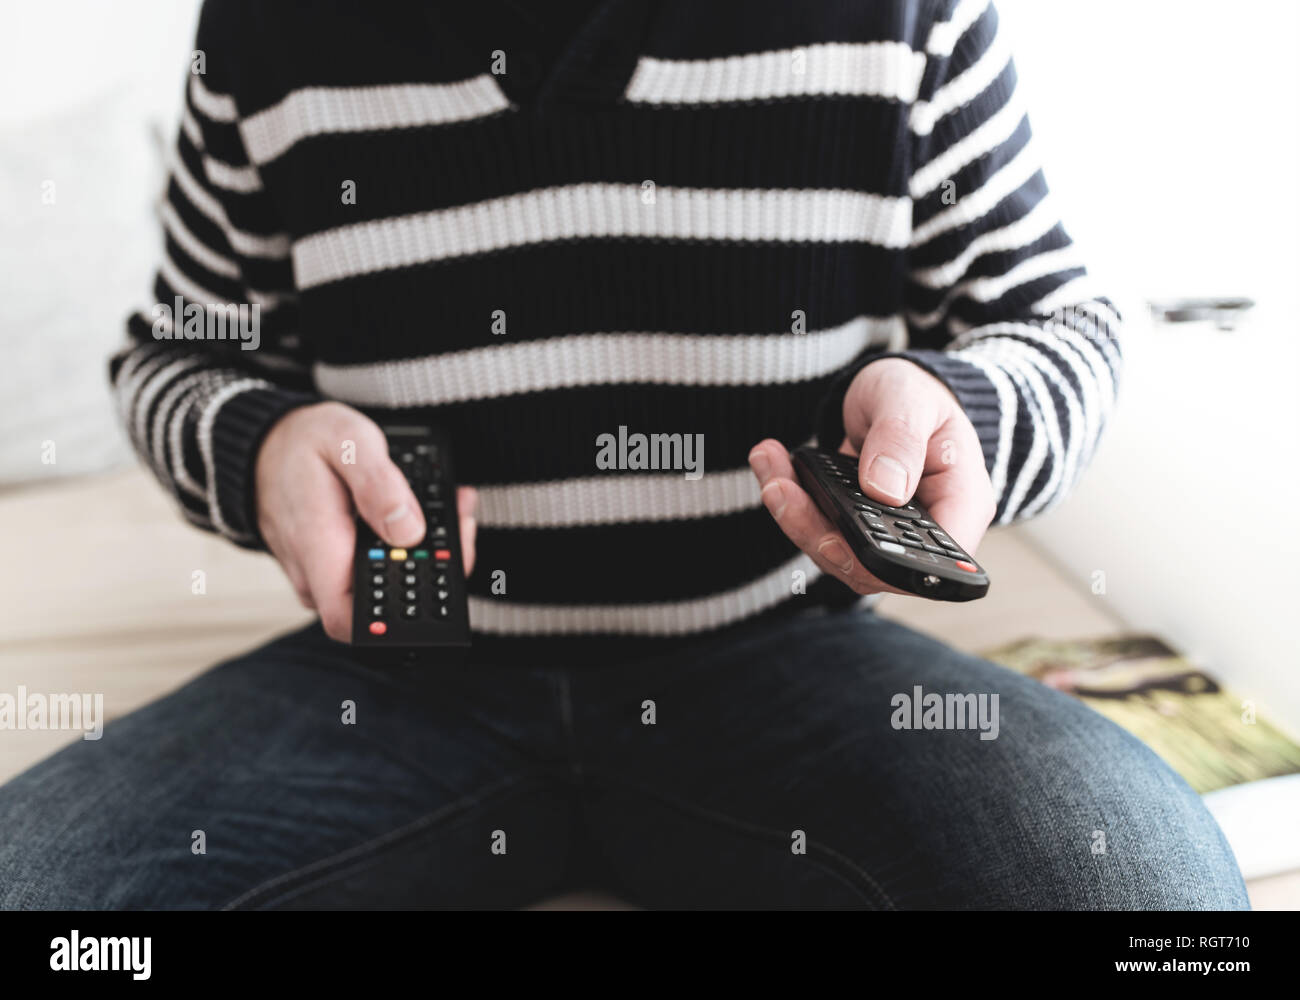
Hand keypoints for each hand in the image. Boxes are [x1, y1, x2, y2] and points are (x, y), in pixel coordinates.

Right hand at [254, 401, 477, 640]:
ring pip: (381, 583)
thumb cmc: (303, 439)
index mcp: (317, 547)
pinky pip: (372, 566)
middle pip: (381, 601)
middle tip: (460, 524)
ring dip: (424, 551)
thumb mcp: (347, 442)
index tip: (439, 574)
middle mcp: (316, 570)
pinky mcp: (332, 561)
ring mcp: (323, 570)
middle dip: (431, 566)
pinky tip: (426, 511)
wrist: (265, 441)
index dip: (399, 617)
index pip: (351, 621)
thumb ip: (378, 485)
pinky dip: (404, 541)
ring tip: (452, 509)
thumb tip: (408, 531)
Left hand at [748, 358, 994, 595]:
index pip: (938, 563)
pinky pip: (821, 530)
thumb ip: (901, 440)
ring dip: (795, 516)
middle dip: (819, 534)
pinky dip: (792, 500)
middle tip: (781, 491)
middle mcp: (928, 529)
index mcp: (962, 503)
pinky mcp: (855, 528)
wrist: (896, 391)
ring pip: (838, 552)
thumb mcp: (912, 401)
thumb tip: (885, 491)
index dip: (888, 566)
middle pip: (873, 564)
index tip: (836, 539)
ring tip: (771, 468)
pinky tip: (770, 463)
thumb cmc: (918, 394)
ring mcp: (888, 533)